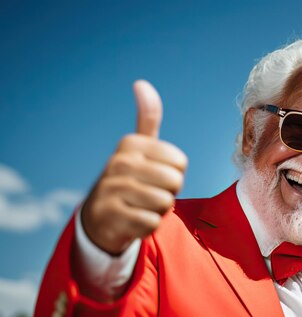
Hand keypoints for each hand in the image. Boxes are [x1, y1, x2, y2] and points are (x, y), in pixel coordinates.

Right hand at [81, 80, 187, 254]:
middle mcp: (119, 163)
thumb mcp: (137, 148)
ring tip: (141, 205)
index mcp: (131, 144)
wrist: (99, 217)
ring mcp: (113, 189)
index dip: (174, 174)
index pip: (180, 163)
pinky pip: (152, 222)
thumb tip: (141, 83)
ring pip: (165, 203)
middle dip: (169, 193)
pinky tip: (134, 220)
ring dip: (159, 210)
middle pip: (174, 182)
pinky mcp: (112, 216)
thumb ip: (146, 118)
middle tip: (150, 193)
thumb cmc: (130, 179)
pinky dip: (149, 225)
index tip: (155, 175)